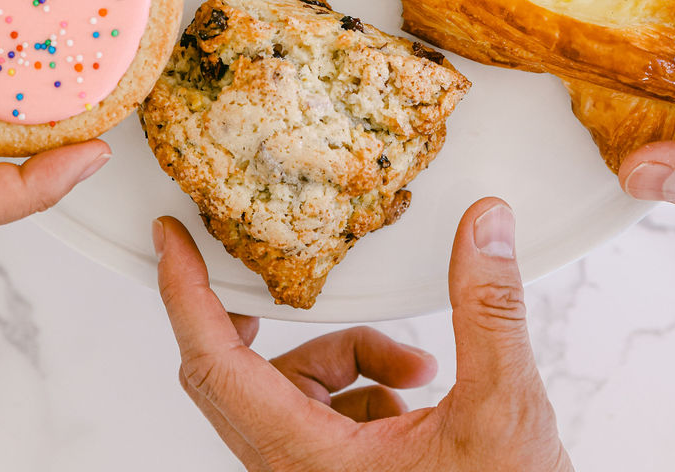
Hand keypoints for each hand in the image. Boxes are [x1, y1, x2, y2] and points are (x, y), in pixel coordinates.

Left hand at [156, 199, 572, 471]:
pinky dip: (364, 390)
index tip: (171, 239)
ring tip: (418, 366)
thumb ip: (487, 310)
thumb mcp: (502, 409)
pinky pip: (324, 417)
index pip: (216, 364)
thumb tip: (485, 226)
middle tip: (265, 261)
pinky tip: (414, 396)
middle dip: (267, 315)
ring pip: (293, 390)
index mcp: (306, 463)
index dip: (186, 294)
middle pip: (239, 373)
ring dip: (347, 357)